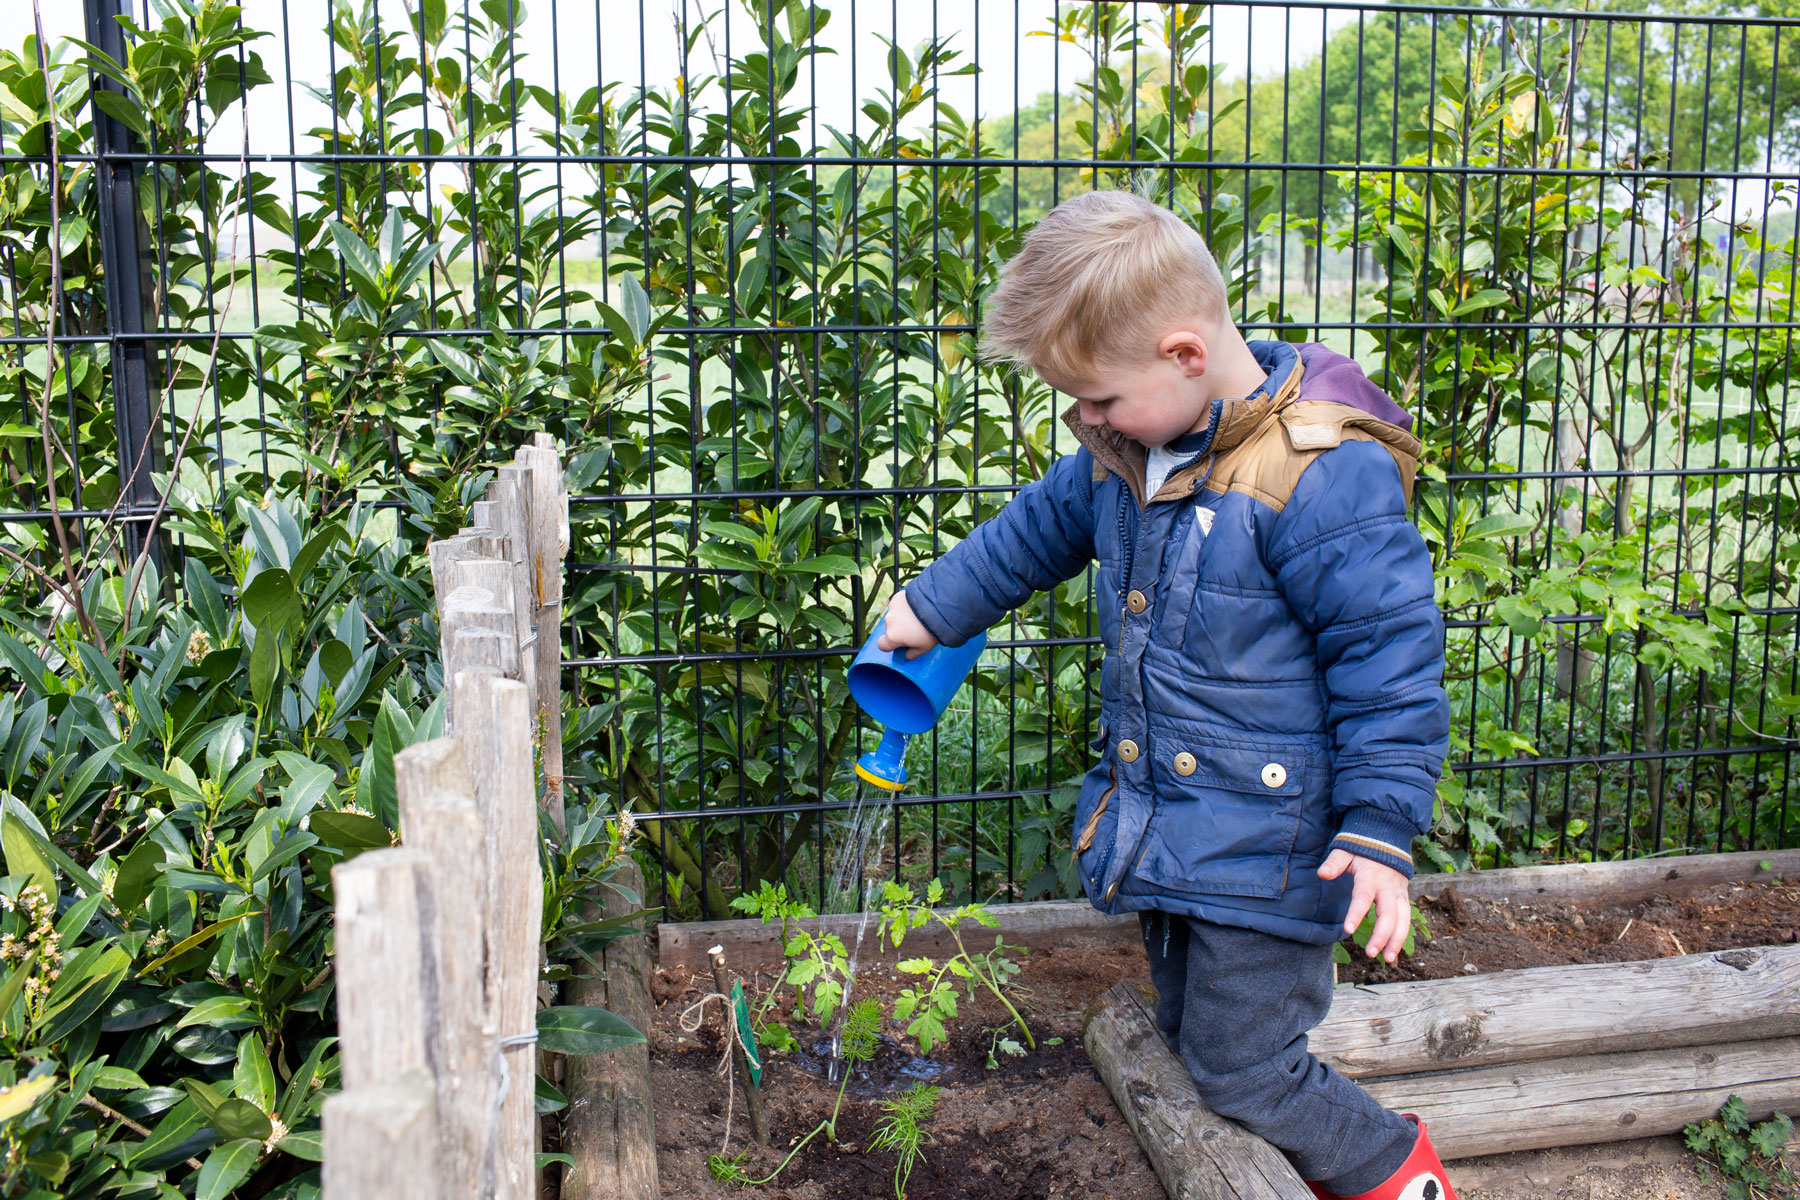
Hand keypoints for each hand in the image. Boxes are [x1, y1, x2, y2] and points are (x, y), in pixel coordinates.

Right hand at [876, 591, 938, 659]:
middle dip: (899, 630)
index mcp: (893, 637)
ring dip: (902, 617)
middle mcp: (889, 622)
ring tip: (918, 616)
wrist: (939, 608)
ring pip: (894, 616)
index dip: (890, 645)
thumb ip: (910, 655)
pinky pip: (898, 605)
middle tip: (915, 629)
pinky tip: (916, 607)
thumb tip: (904, 656)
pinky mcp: (897, 597)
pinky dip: (904, 606)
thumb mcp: (923, 649)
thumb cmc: (931, 631)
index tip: (899, 643)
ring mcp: (892, 608)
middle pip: (890, 629)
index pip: (882, 645)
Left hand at [1317, 849, 1410, 963]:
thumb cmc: (1362, 849)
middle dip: (1382, 935)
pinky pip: (1406, 919)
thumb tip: (1322, 874)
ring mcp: (1399, 893)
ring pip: (1403, 920)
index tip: (1347, 930)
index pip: (1363, 898)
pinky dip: (1402, 936)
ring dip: (1397, 941)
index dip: (1356, 914)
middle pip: (1389, 915)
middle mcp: (1388, 887)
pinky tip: (1393, 951)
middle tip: (1370, 953)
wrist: (1387, 840)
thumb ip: (1334, 863)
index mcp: (1370, 877)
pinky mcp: (1404, 898)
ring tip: (1387, 959)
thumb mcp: (1345, 851)